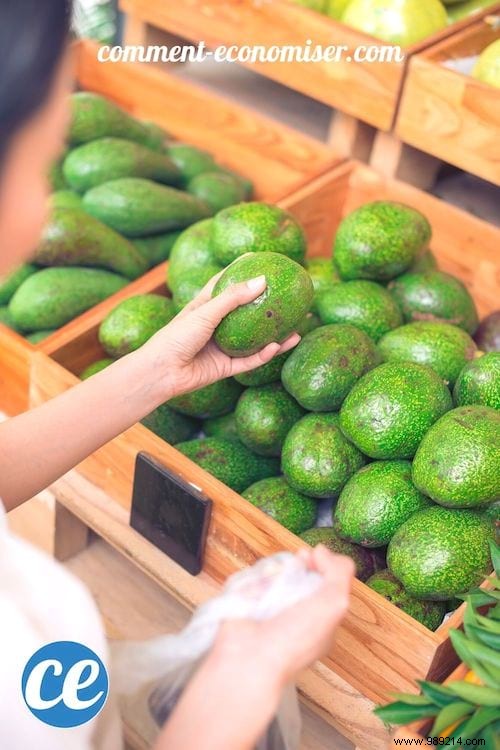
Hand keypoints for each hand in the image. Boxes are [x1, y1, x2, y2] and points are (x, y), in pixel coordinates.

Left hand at [141, 271, 300, 402]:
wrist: (161, 373)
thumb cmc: (175, 336)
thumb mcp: (205, 311)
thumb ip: (233, 298)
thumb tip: (262, 280)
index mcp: (206, 306)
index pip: (226, 283)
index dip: (241, 269)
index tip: (260, 257)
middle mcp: (216, 326)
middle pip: (247, 313)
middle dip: (268, 306)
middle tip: (291, 298)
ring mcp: (222, 347)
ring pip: (255, 340)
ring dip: (276, 336)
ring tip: (297, 329)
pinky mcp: (225, 367)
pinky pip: (250, 361)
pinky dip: (264, 355)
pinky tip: (278, 346)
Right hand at [211, 546, 354, 689]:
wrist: (251, 658)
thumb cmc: (296, 638)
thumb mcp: (334, 603)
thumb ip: (338, 572)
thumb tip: (320, 550)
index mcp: (320, 619)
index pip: (324, 582)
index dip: (321, 564)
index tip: (313, 556)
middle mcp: (295, 614)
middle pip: (297, 573)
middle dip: (295, 563)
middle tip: (294, 562)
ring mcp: (269, 609)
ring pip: (272, 575)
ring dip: (272, 574)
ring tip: (269, 585)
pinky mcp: (245, 605)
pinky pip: (251, 582)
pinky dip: (253, 583)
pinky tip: (253, 593)